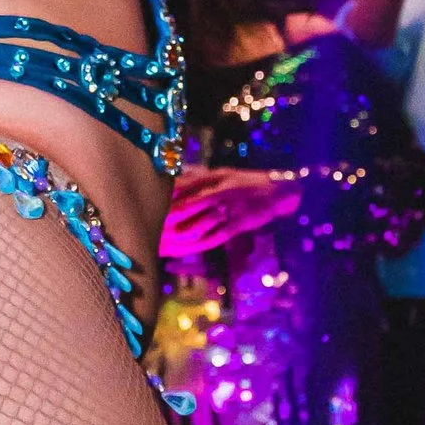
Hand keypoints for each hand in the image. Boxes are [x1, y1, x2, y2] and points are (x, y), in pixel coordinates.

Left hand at [158, 167, 297, 260]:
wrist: (278, 191)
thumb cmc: (246, 182)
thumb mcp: (222, 173)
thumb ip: (198, 176)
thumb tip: (174, 178)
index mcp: (215, 176)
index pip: (182, 186)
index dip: (163, 198)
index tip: (146, 207)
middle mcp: (220, 191)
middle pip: (186, 206)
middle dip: (165, 220)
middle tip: (147, 229)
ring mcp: (229, 209)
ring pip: (198, 225)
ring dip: (177, 237)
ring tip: (159, 244)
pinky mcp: (238, 225)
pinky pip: (213, 237)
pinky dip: (195, 246)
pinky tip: (180, 251)